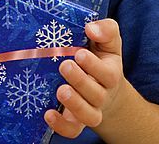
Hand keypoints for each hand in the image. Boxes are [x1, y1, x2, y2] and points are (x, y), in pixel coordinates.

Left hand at [44, 18, 127, 137]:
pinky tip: (48, 114)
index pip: (108, 74)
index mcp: (110, 73)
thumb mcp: (108, 41)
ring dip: (74, 104)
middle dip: (80, 81)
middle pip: (96, 94)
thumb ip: (105, 30)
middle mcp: (102, 94)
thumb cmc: (102, 58)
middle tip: (65, 66)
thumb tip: (91, 29)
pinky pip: (73, 130)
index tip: (80, 54)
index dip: (94, 66)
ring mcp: (90, 109)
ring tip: (61, 90)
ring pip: (88, 115)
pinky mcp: (76, 121)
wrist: (106, 89)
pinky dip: (62, 126)